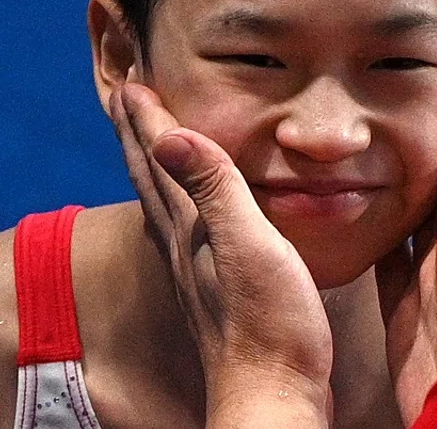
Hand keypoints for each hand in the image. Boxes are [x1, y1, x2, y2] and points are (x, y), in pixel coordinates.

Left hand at [111, 84, 332, 426]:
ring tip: (148, 137)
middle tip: (126, 93)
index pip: (161, 159)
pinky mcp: (215, 287)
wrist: (273, 393)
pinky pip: (182, 225)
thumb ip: (216, 190)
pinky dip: (175, 199)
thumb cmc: (271, 325)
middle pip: (151, 176)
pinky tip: (184, 209)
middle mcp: (184, 244)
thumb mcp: (250, 246)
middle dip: (138, 133)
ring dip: (151, 162)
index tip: (134, 79)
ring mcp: (196, 268)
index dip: (148, 118)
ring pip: (162, 200)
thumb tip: (171, 136)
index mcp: (191, 227)